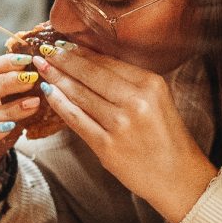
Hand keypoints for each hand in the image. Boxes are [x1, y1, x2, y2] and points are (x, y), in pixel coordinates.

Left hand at [34, 44, 217, 222]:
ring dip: (58, 79)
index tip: (64, 44)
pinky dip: (60, 104)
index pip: (108, 62)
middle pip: (91, 74)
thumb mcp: (157, 101)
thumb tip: (91, 63)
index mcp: (151, 84)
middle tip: (45, 51)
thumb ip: (129, 84)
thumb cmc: (167, 138)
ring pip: (81, 95)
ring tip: (43, 68)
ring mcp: (121, 124)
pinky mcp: (108, 146)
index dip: (82, 52)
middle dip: (64, 60)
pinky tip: (49, 93)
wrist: (178, 177)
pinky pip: (77, 120)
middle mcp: (137, 101)